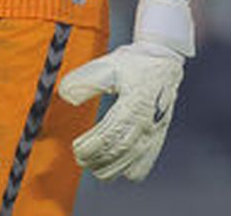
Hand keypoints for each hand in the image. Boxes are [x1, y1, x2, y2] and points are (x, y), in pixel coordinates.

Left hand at [57, 41, 184, 180]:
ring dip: (108, 168)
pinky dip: (128, 171)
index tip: (77, 147)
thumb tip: (66, 95)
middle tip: (80, 156)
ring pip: (130, 163)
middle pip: (118, 152)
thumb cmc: (136, 63)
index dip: (91, 147)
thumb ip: (85, 80)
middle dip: (96, 159)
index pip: (109, 135)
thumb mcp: (108, 65)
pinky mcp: (157, 137)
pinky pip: (145, 164)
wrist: (164, 60)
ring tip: (93, 164)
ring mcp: (153, 132)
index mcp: (134, 104)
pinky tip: (116, 166)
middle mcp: (146, 121)